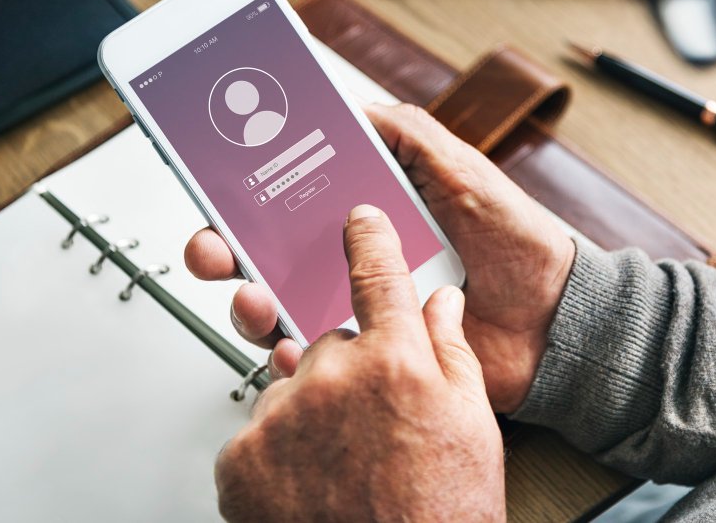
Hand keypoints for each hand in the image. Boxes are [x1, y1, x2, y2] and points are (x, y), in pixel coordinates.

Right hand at [186, 103, 575, 411]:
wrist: (553, 320)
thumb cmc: (516, 242)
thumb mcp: (464, 172)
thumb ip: (409, 137)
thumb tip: (350, 106)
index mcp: (367, 210)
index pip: (289, 195)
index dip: (246, 189)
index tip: (217, 180)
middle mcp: (352, 258)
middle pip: (266, 252)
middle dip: (225, 247)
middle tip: (215, 245)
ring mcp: (357, 307)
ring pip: (277, 305)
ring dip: (250, 301)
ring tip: (256, 297)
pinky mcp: (371, 353)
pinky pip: (316, 357)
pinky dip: (291, 355)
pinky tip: (290, 346)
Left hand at [214, 205, 504, 520]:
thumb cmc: (442, 511)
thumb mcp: (472, 423)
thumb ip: (451, 349)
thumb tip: (442, 302)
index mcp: (396, 360)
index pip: (378, 275)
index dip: (369, 241)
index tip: (358, 222)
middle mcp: (333, 378)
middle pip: (330, 343)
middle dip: (348, 370)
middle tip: (373, 421)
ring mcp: (282, 417)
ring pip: (292, 388)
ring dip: (312, 411)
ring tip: (345, 461)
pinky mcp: (242, 458)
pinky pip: (258, 430)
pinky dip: (278, 450)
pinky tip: (313, 479)